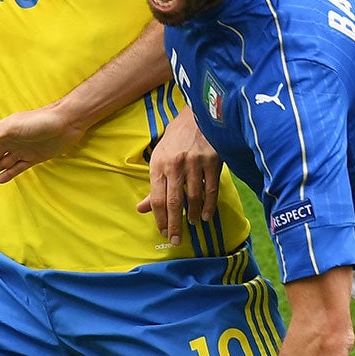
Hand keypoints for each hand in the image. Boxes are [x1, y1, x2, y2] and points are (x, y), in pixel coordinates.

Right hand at [0, 105, 80, 183]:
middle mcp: (11, 141)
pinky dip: (9, 173)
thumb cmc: (39, 122)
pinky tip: (0, 179)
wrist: (66, 123)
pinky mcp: (35, 157)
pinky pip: (18, 167)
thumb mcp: (13, 128)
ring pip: (3, 162)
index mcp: (3, 132)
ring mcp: (23, 149)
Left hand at [136, 107, 221, 242]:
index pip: (157, 199)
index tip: (164, 232)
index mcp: (158, 164)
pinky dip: (209, 206)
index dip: (160, 219)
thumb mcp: (159, 158)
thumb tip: (142, 209)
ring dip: (193, 215)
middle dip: (174, 224)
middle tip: (176, 240)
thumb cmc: (176, 139)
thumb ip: (153, 186)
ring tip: (192, 225)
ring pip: (193, 197)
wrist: (198, 114)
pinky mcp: (212, 161)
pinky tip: (207, 216)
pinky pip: (211, 189)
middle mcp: (175, 165)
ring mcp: (194, 163)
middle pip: (173, 202)